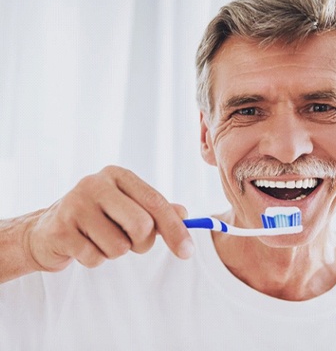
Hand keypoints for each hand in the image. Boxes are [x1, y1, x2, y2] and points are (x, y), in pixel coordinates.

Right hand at [25, 166, 193, 271]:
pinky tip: (82, 246)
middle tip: (130, 242)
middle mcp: (95, 183)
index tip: (188, 251)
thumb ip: (156, 210)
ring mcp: (75, 205)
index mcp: (117, 175)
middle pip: (142, 225)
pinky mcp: (60, 229)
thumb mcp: (127, 207)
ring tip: (100, 239)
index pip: (155, 202)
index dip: (175, 229)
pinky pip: (96, 258)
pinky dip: (95, 259)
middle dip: (142, 243)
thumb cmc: (97, 218)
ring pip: (119, 247)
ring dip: (116, 252)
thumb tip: (185, 214)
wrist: (47, 230)